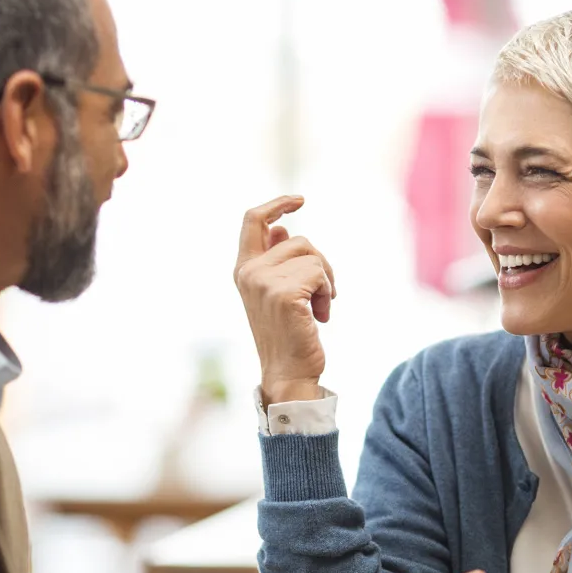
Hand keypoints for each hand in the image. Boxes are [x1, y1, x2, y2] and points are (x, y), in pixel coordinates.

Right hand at [234, 196, 334, 403]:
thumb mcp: (277, 292)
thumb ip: (276, 259)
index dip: (277, 205)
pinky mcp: (284, 293)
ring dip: (325, 282)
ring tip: (317, 309)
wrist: (288, 372)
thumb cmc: (287, 334)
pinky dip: (328, 294)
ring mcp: (263, 281)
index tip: (300, 200)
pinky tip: (320, 317)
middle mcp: (249, 272)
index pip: (253, 220)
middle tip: (322, 293)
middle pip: (298, 240)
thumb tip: (282, 227)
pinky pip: (320, 274)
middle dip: (320, 264)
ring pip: (312, 257)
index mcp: (243, 269)